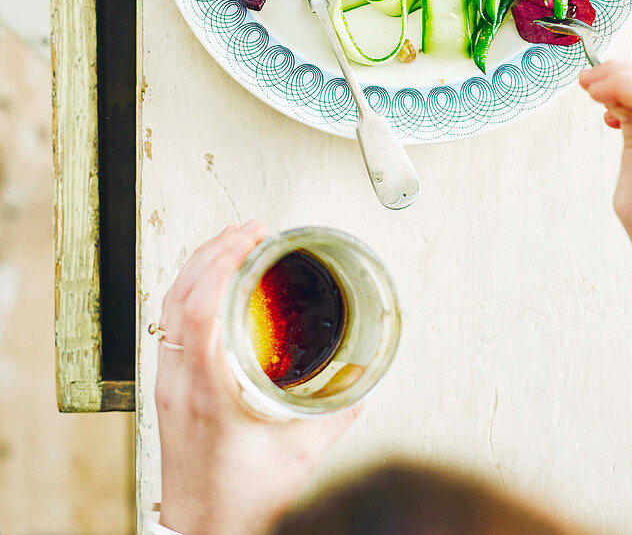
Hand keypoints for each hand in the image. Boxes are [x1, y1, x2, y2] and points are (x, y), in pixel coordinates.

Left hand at [155, 222, 358, 534]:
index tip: (250, 237)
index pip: (200, 308)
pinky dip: (191, 289)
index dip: (223, 262)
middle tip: (249, 229)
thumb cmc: (239, 498)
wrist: (202, 527)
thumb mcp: (299, 454)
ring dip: (199, 266)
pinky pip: (170, 321)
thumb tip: (361, 380)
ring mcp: (168, 380)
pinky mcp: (168, 386)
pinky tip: (214, 283)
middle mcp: (179, 378)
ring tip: (232, 243)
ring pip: (169, 305)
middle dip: (214, 250)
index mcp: (207, 388)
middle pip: (180, 295)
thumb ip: (336, 415)